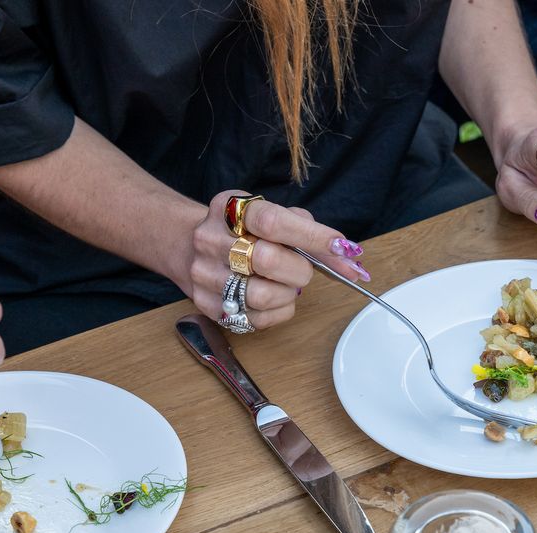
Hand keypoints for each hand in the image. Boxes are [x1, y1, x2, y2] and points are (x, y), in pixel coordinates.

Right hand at [187, 191, 369, 329]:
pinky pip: (257, 318)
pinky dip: (279, 311)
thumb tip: (348, 256)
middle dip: (300, 270)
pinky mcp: (207, 305)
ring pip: (263, 295)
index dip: (313, 237)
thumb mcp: (268, 215)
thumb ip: (306, 230)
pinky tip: (276, 299)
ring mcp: (205, 274)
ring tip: (287, 285)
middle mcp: (210, 239)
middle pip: (269, 260)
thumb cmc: (243, 232)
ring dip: (289, 294)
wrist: (188, 247)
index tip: (342, 248)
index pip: (273, 221)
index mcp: (229, 209)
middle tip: (304, 270)